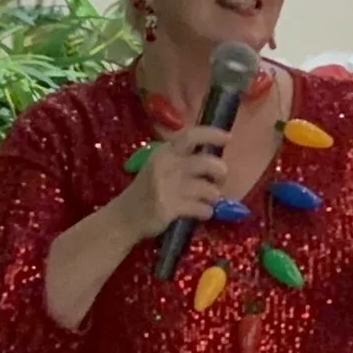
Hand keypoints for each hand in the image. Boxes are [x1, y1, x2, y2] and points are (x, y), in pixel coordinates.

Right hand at [117, 125, 229, 239]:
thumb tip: (214, 157)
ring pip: (209, 189)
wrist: (124, 217)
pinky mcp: (170, 207)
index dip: (212, 134)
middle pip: (207, 163)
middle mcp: (166, 166)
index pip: (191, 136)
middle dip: (221, 172)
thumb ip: (181, 159)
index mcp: (164, 152)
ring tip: (206, 200)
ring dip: (213, 197)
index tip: (228, 137)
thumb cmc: (147, 190)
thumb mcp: (159, 166)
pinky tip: (199, 212)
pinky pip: (202, 209)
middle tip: (220, 179)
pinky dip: (206, 212)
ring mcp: (167, 187)